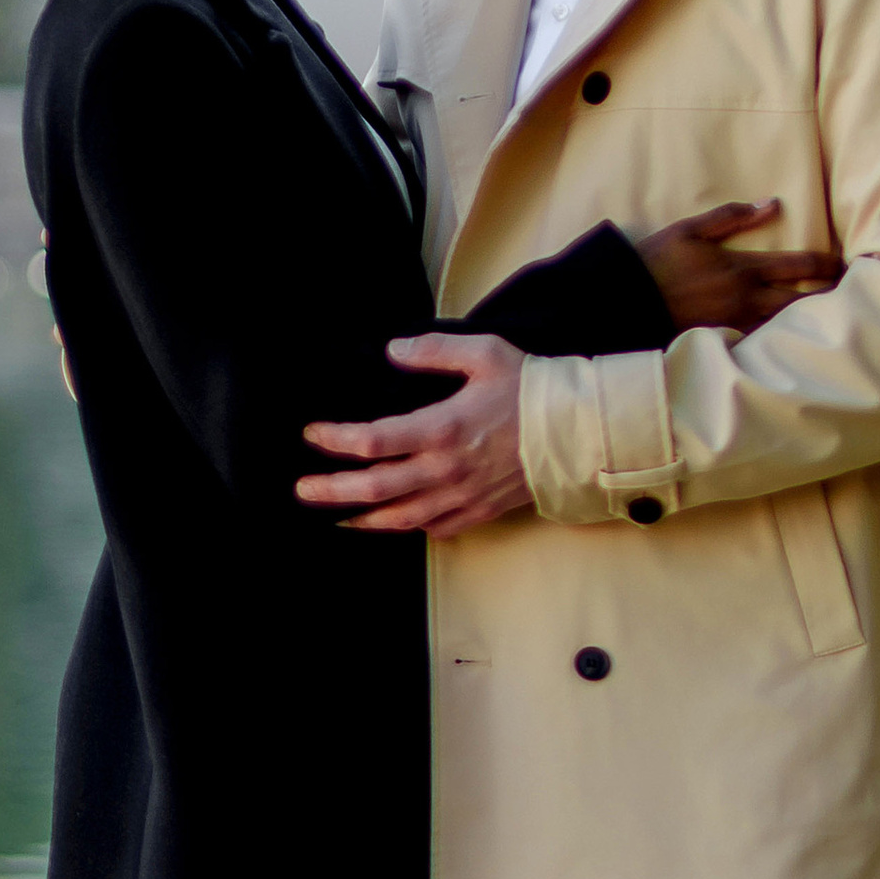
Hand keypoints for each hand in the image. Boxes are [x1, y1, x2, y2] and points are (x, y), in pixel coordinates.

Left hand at [296, 331, 532, 538]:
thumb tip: (391, 350)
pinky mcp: (479, 511)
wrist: (577, 431)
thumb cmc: (530, 388)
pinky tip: (389, 522)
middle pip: (375, 488)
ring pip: (400, 517)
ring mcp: (462, 496)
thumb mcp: (484, 353)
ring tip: (334, 518)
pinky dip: (406, 528)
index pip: (373, 441)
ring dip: (362, 519)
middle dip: (333, 491)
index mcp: (442, 429)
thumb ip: (433, 351)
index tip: (312, 434)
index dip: (336, 439)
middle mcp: (445, 470)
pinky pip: (434, 528)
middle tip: (302, 491)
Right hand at [636, 199, 839, 335]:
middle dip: (829, 298)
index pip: (800, 266)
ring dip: (808, 322)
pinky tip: (789, 340)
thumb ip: (731, 216)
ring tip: (829, 320)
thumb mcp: (689, 230)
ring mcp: (735, 324)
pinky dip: (779, 339)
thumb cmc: (655, 262)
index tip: (844, 265)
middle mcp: (745, 298)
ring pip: (785, 326)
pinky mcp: (723, 341)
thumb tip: (771, 204)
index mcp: (742, 267)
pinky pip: (761, 341)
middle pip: (802, 302)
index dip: (828, 265)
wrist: (625, 303)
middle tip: (849, 296)